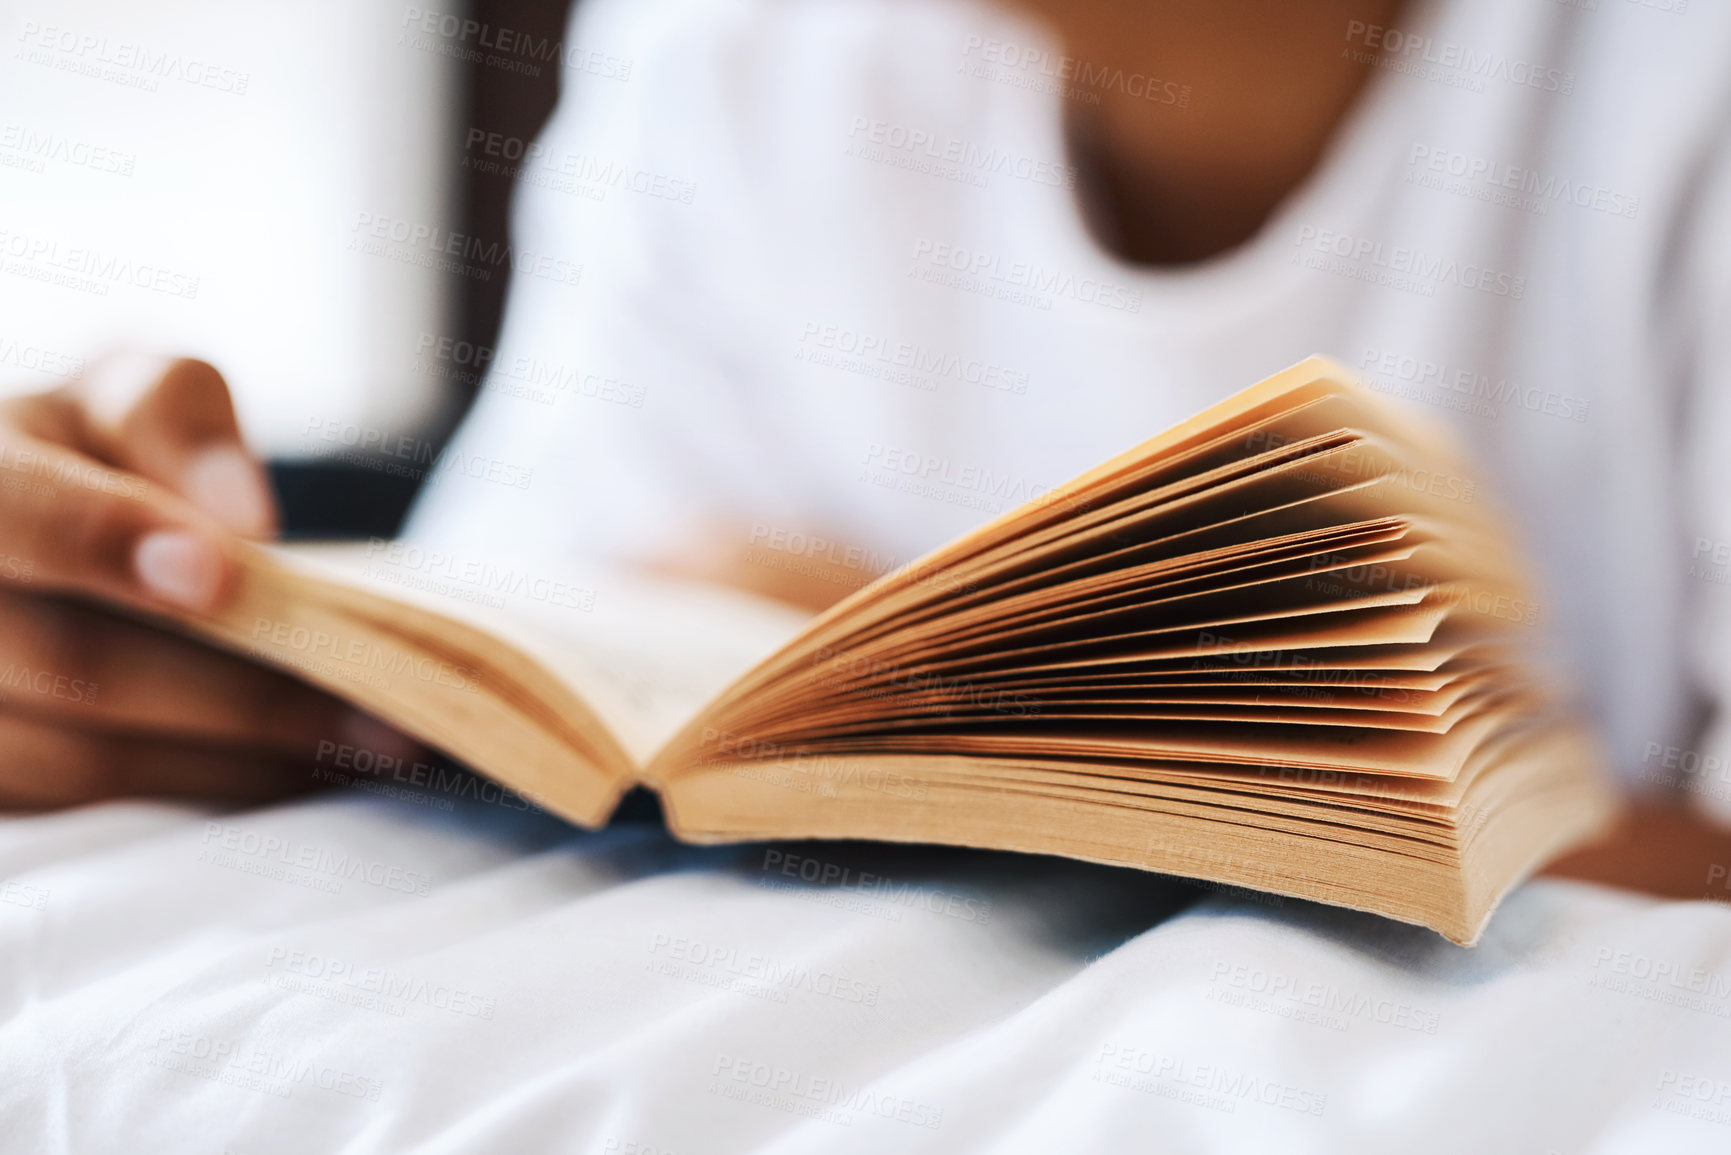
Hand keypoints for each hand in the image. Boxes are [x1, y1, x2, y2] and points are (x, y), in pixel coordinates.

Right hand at [0, 353, 408, 807]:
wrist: (32, 524)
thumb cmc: (93, 450)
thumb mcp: (131, 396)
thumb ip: (176, 419)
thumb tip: (242, 520)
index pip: (18, 514)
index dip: (111, 541)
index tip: (224, 575)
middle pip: (74, 665)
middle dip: (243, 692)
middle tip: (384, 701)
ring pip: (86, 759)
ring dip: (240, 758)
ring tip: (374, 742)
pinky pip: (93, 810)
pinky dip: (206, 788)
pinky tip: (297, 768)